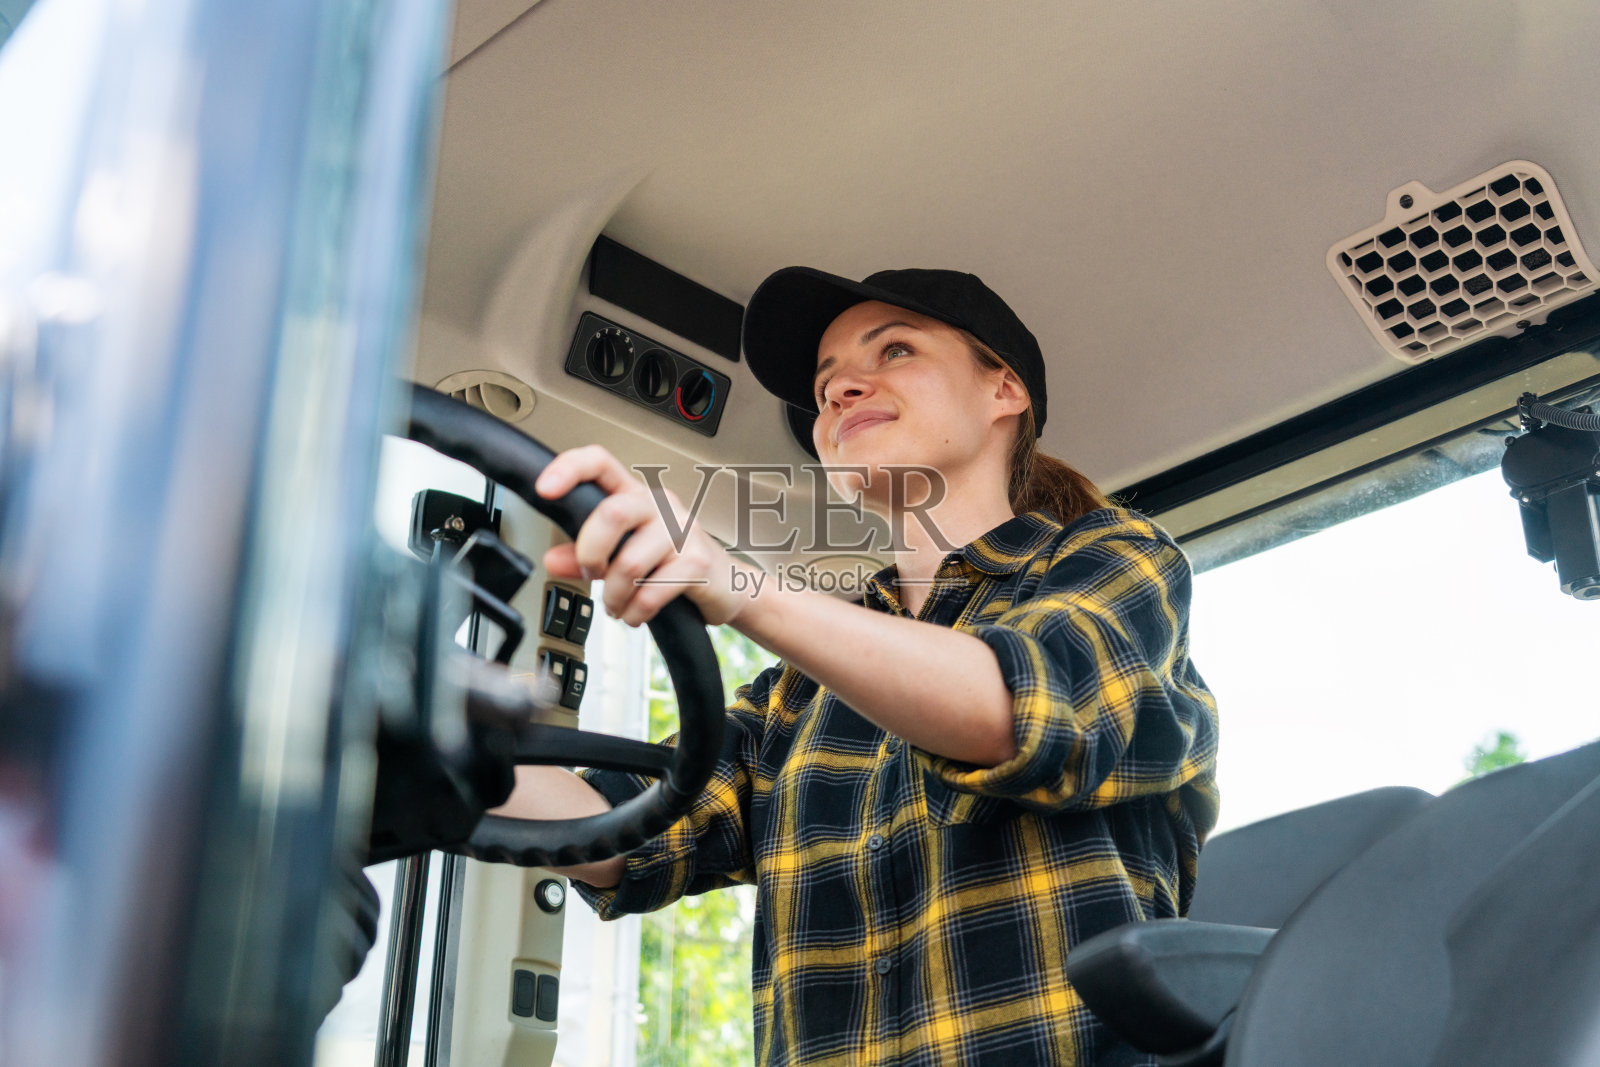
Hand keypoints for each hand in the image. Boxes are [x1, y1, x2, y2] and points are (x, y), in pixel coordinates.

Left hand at [534, 445, 753, 627]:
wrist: (729, 585)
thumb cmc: (675, 564)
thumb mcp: (625, 556)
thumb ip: (586, 555)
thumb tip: (552, 560)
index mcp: (636, 496)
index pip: (601, 463)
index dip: (570, 469)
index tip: (544, 488)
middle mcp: (660, 506)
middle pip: (613, 513)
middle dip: (590, 553)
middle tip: (592, 573)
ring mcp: (682, 531)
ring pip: (629, 562)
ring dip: (614, 596)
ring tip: (617, 605)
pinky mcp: (697, 561)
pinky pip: (652, 591)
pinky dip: (636, 611)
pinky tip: (636, 614)